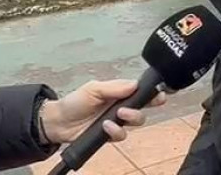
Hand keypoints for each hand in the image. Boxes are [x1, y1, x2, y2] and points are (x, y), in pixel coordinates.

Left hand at [39, 79, 166, 143]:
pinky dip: (116, 131)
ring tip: (119, 115)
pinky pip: (122, 135)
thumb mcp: (93, 89)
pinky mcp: (110, 135)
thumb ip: (114, 87)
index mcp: (119, 92)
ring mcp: (117, 121)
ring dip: (132, 118)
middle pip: (144, 107)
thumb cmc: (75, 101)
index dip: (153, 92)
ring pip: (136, 122)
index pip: (141, 91)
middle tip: (150, 103)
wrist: (59, 122)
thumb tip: (135, 84)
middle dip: (150, 105)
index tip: (161, 93)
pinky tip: (106, 127)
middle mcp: (121, 106)